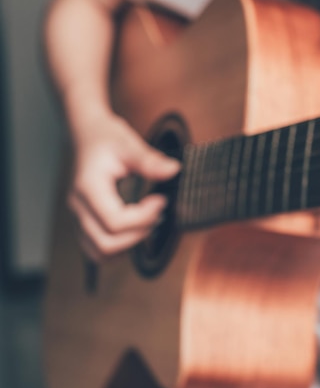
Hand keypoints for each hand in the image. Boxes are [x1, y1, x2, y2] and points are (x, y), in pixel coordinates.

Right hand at [68, 111, 180, 260]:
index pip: (113, 221)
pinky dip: (119, 248)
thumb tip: (173, 170)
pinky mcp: (83, 223)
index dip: (142, 218)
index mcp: (88, 188)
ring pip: (100, 252)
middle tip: (156, 214)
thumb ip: (149, 160)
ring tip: (147, 223)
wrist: (88, 135)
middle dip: (138, 235)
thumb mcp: (129, 144)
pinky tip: (135, 230)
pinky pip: (97, 250)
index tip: (160, 201)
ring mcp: (78, 217)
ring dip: (129, 245)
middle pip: (105, 243)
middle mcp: (79, 207)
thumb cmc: (106, 139)